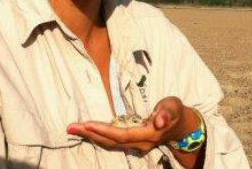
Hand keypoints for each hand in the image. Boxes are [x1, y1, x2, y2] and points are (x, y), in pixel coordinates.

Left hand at [67, 96, 191, 154]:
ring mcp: (135, 144)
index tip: (88, 124)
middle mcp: (140, 143)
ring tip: (74, 129)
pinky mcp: (132, 141)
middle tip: (71, 127)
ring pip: (109, 144)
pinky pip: (112, 142)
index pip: (123, 135)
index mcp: (149, 134)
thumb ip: (167, 112)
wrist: (180, 126)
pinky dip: (98, 137)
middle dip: (91, 135)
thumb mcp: (174, 106)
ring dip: (91, 137)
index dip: (105, 131)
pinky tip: (88, 132)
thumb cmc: (175, 112)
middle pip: (111, 142)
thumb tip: (160, 120)